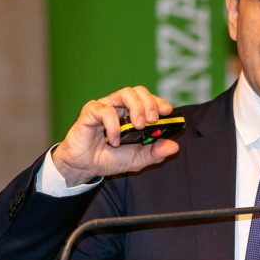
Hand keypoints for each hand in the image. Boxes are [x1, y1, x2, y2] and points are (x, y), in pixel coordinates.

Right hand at [52, 86, 179, 185]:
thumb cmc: (110, 158)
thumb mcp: (138, 159)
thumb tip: (175, 146)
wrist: (84, 168)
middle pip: (138, 91)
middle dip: (149, 103)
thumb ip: (156, 153)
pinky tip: (114, 141)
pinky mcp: (90, 112)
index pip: (148, 98)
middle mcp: (120, 107)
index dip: (159, 101)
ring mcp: (105, 107)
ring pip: (124, 93)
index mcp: (132, 113)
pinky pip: (105, 110)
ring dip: (136, 107)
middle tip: (152, 120)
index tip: (167, 111)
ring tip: (139, 126)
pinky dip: (114, 126)